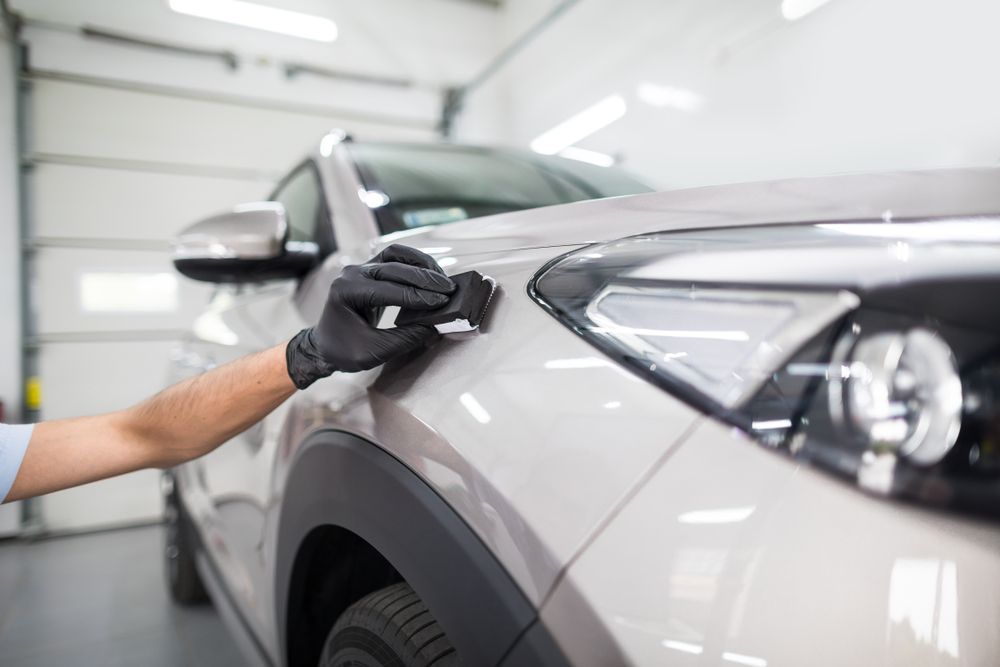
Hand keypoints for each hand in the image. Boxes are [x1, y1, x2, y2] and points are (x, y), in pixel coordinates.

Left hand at [286, 245, 455, 387]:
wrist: (325, 345)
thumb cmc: (343, 350)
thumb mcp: (374, 351)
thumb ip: (404, 338)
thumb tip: (434, 327)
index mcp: (347, 291)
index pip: (390, 290)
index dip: (418, 296)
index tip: (442, 302)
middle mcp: (352, 273)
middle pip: (395, 268)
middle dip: (424, 279)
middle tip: (448, 290)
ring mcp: (360, 268)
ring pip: (396, 255)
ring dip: (421, 264)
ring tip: (442, 278)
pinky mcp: (370, 270)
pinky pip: (394, 258)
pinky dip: (414, 262)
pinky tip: (430, 273)